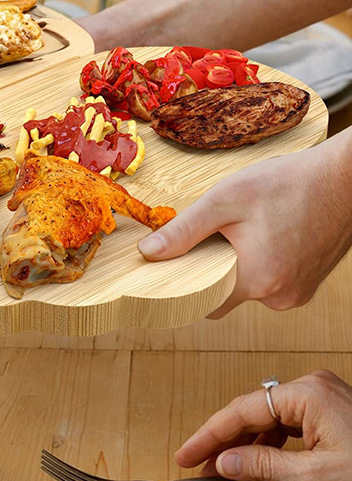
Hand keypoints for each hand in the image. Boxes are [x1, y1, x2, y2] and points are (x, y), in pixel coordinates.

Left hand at [137, 128, 351, 316]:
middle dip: (212, 267)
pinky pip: (271, 277)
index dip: (185, 286)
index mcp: (257, 282)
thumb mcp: (224, 201)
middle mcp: (281, 297)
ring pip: (249, 284)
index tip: (176, 263)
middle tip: (213, 232)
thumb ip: (184, 231)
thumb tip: (148, 253)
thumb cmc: (289, 183)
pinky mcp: (309, 280)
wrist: (345, 177)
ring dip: (238, 262)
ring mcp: (298, 291)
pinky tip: (264, 230)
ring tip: (244, 226)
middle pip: (226, 293)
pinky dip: (260, 259)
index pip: (204, 304)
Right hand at [176, 371, 351, 480]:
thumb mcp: (317, 476)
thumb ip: (265, 466)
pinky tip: (257, 461)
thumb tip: (225, 462)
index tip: (187, 453)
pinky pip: (288, 423)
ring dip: (248, 444)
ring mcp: (322, 396)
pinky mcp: (329, 409)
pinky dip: (271, 443)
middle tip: (198, 463)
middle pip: (253, 411)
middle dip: (225, 439)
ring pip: (269, 418)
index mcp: (307, 393)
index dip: (209, 434)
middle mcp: (312, 386)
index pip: (242, 411)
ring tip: (225, 468)